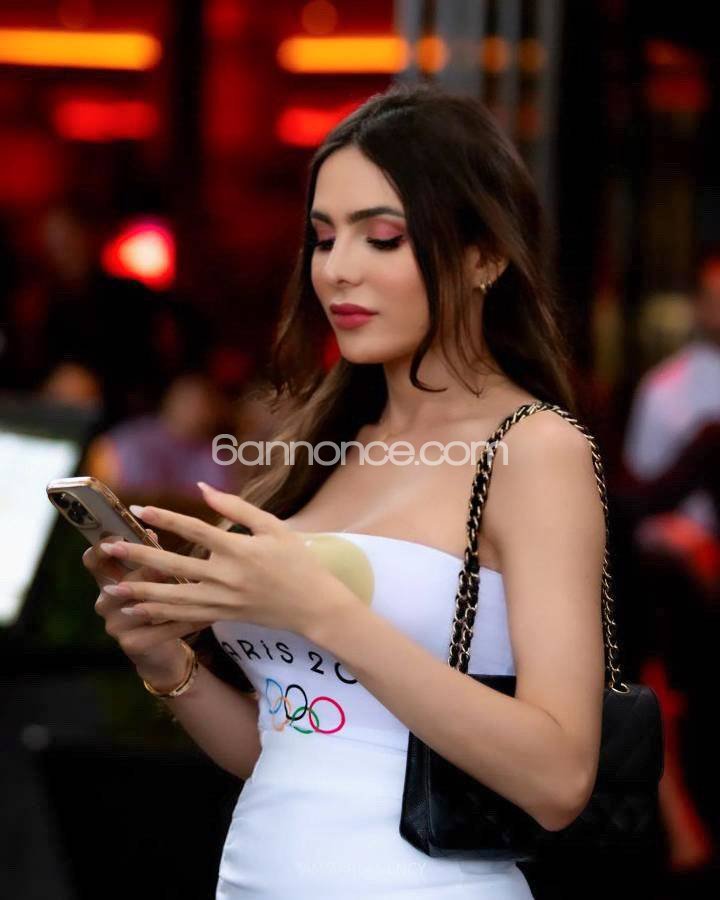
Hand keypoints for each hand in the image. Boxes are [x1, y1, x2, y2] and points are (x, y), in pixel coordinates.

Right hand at [84, 530, 212, 668]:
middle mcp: (105, 602)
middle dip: (149, 570)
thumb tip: (154, 531)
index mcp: (107, 581)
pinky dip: (189, 620)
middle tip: (174, 563)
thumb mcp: (149, 579)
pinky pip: (164, 628)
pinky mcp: (133, 644)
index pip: (93, 560)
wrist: (160, 652)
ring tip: (197, 586)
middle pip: (123, 581)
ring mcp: (116, 625)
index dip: (104, 547)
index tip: (125, 536)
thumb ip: (150, 558)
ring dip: (173, 595)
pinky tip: (210, 614)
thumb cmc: (157, 604)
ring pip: (145, 605)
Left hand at [96, 482, 350, 637]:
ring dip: (141, 591)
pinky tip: (137, 608)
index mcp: (240, 550)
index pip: (195, 530)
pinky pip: (184, 616)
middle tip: (108, 549)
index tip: (139, 510)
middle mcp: (227, 576)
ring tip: (112, 586)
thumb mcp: (273, 527)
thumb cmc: (297, 561)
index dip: (166, 519)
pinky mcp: (223, 616)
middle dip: (138, 557)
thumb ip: (237, 507)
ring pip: (173, 597)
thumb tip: (203, 489)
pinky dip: (159, 613)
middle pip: (174, 566)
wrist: (313, 605)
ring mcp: (223, 600)